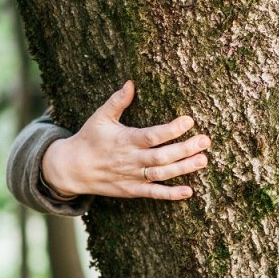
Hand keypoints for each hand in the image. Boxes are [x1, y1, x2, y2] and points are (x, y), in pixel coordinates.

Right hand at [42, 81, 210, 200]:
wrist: (72, 168)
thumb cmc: (89, 138)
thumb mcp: (100, 117)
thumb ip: (117, 101)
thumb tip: (131, 83)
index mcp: (126, 140)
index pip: (153, 135)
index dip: (172, 129)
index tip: (189, 120)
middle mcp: (131, 160)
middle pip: (162, 156)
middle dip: (185, 149)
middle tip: (205, 141)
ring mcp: (133, 177)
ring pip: (162, 174)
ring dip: (184, 168)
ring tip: (203, 160)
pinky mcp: (132, 190)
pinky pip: (154, 194)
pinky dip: (171, 194)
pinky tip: (189, 191)